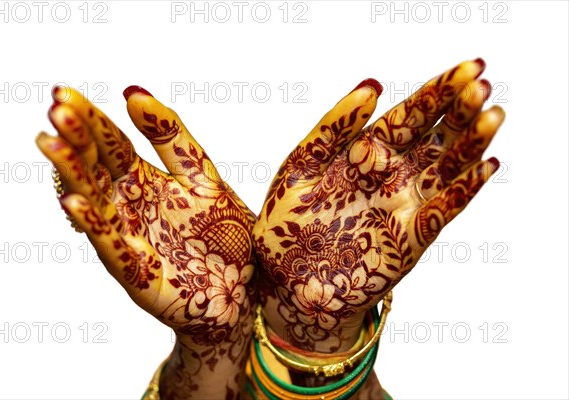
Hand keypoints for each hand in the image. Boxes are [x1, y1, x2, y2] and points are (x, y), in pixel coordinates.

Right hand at [36, 86, 255, 396]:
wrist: (244, 286)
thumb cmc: (222, 233)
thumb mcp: (202, 175)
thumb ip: (171, 137)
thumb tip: (133, 91)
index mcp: (144, 181)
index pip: (111, 144)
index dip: (91, 119)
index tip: (65, 92)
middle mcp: (130, 207)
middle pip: (97, 168)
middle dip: (77, 139)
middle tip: (57, 108)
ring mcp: (128, 238)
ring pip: (95, 201)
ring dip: (73, 174)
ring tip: (52, 143)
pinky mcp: (136, 271)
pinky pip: (111, 245)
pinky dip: (92, 224)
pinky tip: (74, 201)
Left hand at [252, 59, 503, 352]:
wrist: (287, 285)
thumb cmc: (286, 226)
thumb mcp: (300, 167)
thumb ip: (333, 129)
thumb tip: (373, 85)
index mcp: (363, 155)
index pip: (407, 117)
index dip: (435, 93)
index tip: (466, 68)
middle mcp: (389, 176)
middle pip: (433, 137)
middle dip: (458, 110)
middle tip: (482, 82)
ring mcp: (403, 205)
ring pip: (446, 168)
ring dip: (469, 142)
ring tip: (492, 113)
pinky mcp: (410, 238)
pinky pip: (444, 209)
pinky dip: (465, 189)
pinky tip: (486, 164)